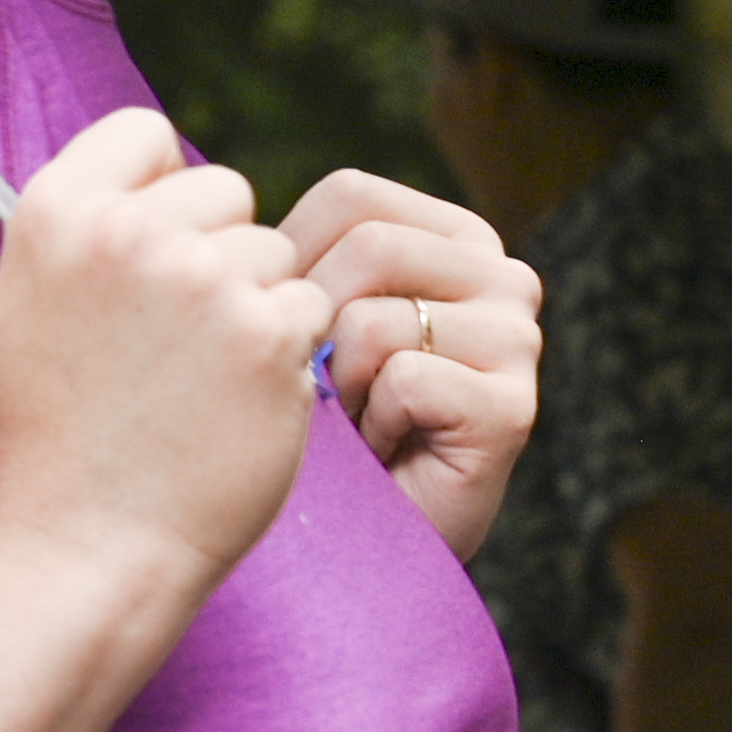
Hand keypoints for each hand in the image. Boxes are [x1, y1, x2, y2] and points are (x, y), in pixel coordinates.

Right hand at [0, 108, 326, 611]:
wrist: (90, 539)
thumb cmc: (56, 429)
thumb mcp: (28, 304)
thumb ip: (83, 229)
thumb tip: (145, 176)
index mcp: (55, 214)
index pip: (145, 132)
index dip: (166, 184)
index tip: (162, 240)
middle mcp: (128, 234)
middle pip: (227, 190)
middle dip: (222, 248)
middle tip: (181, 331)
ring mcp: (204, 281)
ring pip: (277, 251)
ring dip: (259, 303)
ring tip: (201, 374)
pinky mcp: (271, 332)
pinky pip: (311, 306)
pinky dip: (292, 350)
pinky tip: (241, 396)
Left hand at [284, 168, 540, 561]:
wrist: (352, 537)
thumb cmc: (313, 417)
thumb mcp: (298, 312)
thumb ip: (295, 252)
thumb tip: (212, 194)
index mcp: (456, 238)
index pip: (352, 195)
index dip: (291, 259)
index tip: (292, 326)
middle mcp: (505, 277)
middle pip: (371, 246)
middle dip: (316, 322)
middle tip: (324, 386)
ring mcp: (519, 342)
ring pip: (377, 319)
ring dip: (340, 382)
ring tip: (357, 419)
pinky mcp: (513, 409)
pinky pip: (404, 382)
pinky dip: (373, 425)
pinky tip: (388, 450)